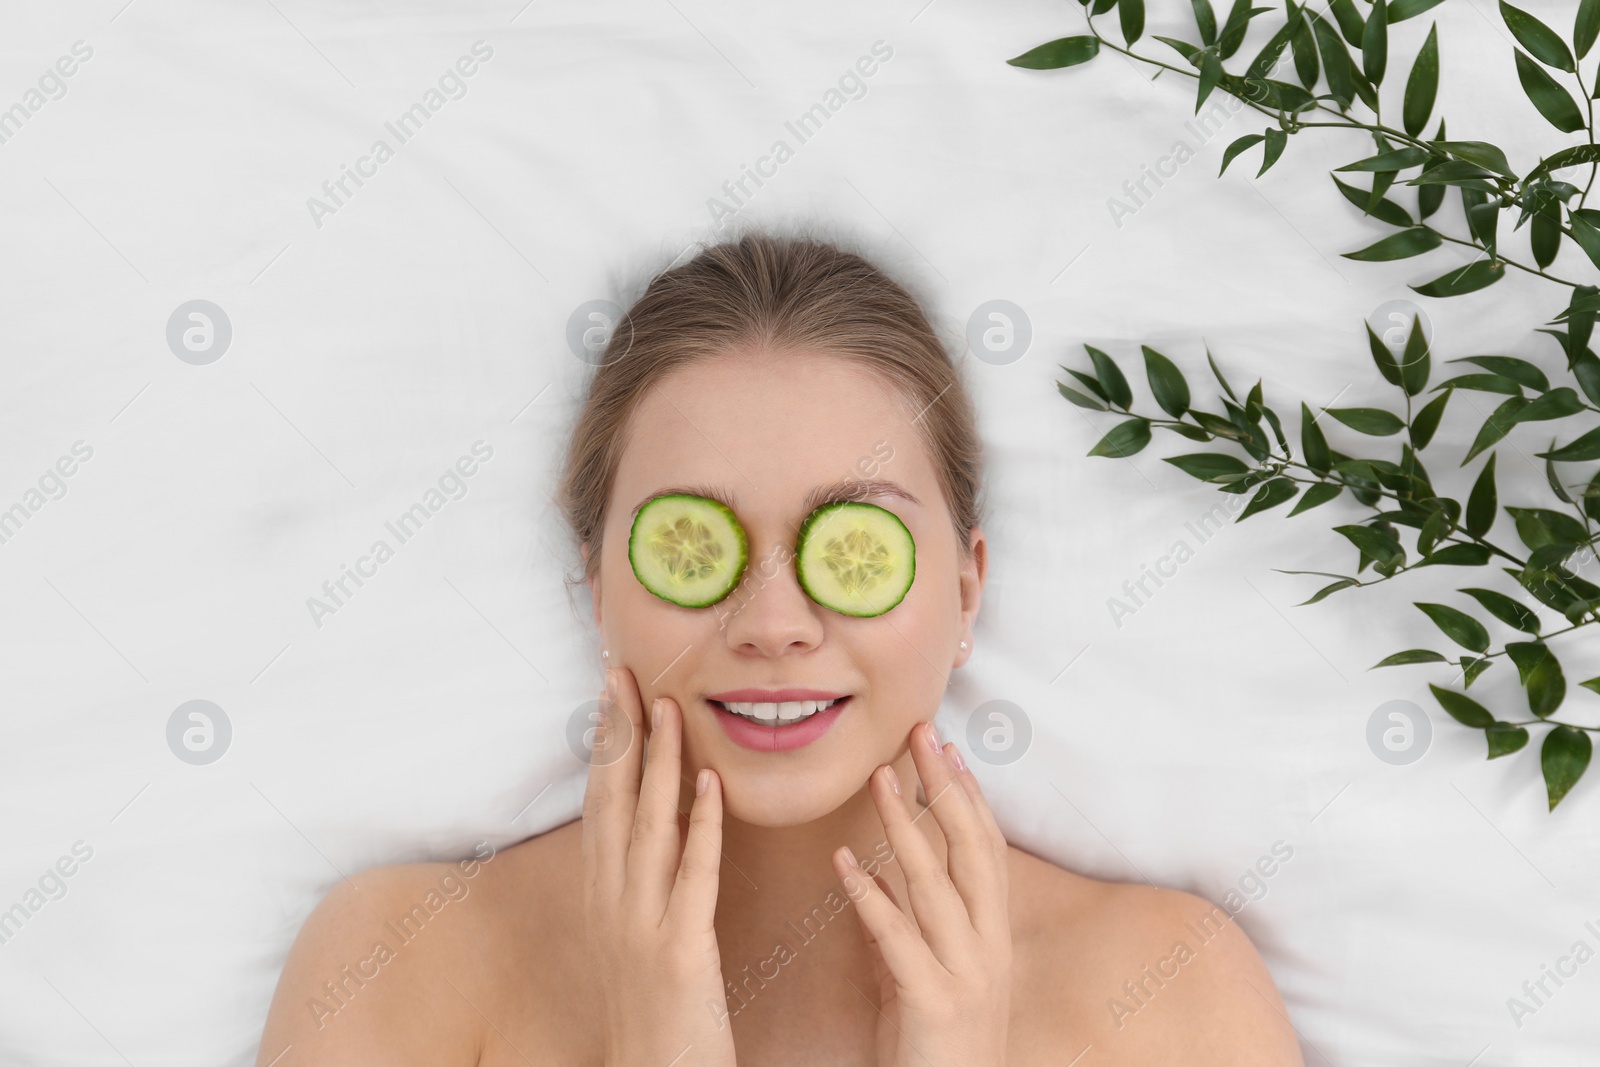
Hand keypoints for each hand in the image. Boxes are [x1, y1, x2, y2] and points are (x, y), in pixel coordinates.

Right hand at [582, 667, 735, 1066]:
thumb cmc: (653, 1007)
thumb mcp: (635, 932)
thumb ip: (644, 877)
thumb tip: (661, 819)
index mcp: (603, 894)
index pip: (600, 802)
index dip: (605, 744)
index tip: (612, 690)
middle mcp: (612, 902)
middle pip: (613, 801)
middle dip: (619, 735)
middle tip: (624, 674)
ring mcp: (642, 925)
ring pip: (649, 827)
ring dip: (659, 763)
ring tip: (668, 707)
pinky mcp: (680, 951)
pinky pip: (693, 876)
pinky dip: (701, 826)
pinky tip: (711, 784)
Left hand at [831, 721, 1011, 1066]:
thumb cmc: (932, 1050)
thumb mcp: (919, 978)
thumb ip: (900, 929)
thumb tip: (874, 878)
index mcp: (990, 937)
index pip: (986, 850)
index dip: (970, 796)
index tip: (947, 749)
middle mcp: (988, 947)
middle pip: (971, 849)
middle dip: (946, 787)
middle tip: (921, 734)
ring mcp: (966, 974)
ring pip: (937, 884)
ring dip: (905, 826)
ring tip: (878, 779)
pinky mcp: (935, 1003)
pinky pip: (898, 939)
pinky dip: (870, 897)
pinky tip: (843, 864)